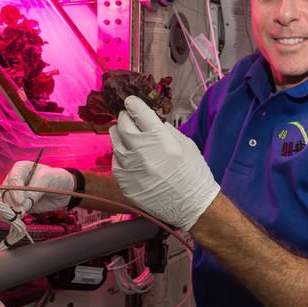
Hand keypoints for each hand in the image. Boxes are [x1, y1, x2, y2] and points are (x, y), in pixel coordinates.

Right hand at [0, 161, 74, 213]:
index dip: (15, 190)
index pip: (13, 178)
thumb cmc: (55, 179)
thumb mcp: (47, 180)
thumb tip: (19, 207)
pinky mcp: (16, 206)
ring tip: (18, 216)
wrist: (62, 190)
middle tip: (20, 211)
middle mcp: (13, 181)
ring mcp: (13, 194)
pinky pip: (8, 212)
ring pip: (3, 203)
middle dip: (10, 203)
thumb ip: (34, 192)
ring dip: (8, 212)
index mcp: (20, 169)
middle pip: (4, 192)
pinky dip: (11, 217)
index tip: (20, 201)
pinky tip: (17, 220)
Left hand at [110, 96, 219, 230]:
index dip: (133, 103)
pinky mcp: (125, 182)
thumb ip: (164, 129)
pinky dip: (120, 154)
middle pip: (123, 124)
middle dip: (125, 116)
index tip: (131, 101)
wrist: (192, 205)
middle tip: (127, 116)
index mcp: (160, 139)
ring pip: (115, 141)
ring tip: (126, 134)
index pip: (138, 112)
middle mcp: (142, 152)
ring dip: (119, 133)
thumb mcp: (185, 144)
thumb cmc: (193, 174)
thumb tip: (149, 118)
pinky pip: (115, 161)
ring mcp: (131, 168)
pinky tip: (129, 155)